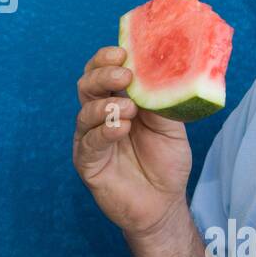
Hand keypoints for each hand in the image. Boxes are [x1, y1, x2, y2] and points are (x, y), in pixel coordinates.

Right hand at [72, 46, 192, 237]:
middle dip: (102, 75)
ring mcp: (91, 138)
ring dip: (106, 105)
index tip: (122, 52)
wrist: (164, 204)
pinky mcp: (87, 162)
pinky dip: (104, 131)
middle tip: (124, 75)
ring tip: (129, 108)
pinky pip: (89, 142)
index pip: (103, 72)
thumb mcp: (171, 126)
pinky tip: (122, 128)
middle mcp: (100, 116)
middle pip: (87, 85)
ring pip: (84, 112)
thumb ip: (161, 99)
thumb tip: (160, 69)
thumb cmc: (167, 162)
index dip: (106, 59)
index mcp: (118, 100)